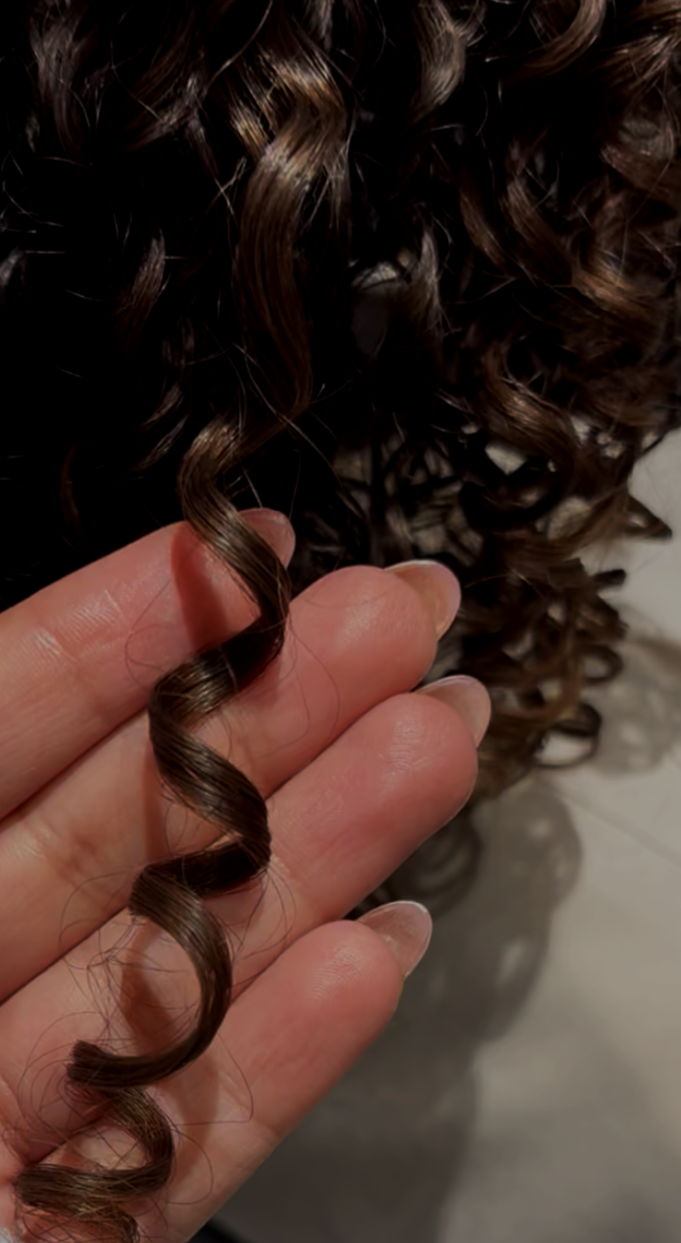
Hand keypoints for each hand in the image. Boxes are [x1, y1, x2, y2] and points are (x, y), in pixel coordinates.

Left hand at [0, 510, 488, 1241]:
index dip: (121, 630)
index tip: (239, 549)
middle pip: (122, 831)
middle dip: (270, 714)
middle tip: (396, 618)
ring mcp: (5, 1126)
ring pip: (184, 966)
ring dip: (322, 852)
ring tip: (437, 743)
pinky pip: (191, 1145)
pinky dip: (288, 1052)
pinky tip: (382, 948)